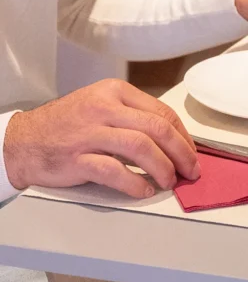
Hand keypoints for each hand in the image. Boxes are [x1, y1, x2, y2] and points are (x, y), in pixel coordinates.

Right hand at [3, 80, 199, 197]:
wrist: (21, 141)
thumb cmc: (67, 126)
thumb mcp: (101, 106)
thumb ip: (134, 117)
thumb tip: (174, 140)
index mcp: (115, 92)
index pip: (163, 112)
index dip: (184, 137)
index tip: (191, 153)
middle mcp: (104, 108)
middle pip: (158, 129)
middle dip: (182, 153)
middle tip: (190, 171)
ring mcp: (90, 133)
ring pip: (141, 148)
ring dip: (163, 168)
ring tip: (169, 182)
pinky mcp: (77, 158)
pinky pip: (115, 171)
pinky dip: (135, 183)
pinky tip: (144, 189)